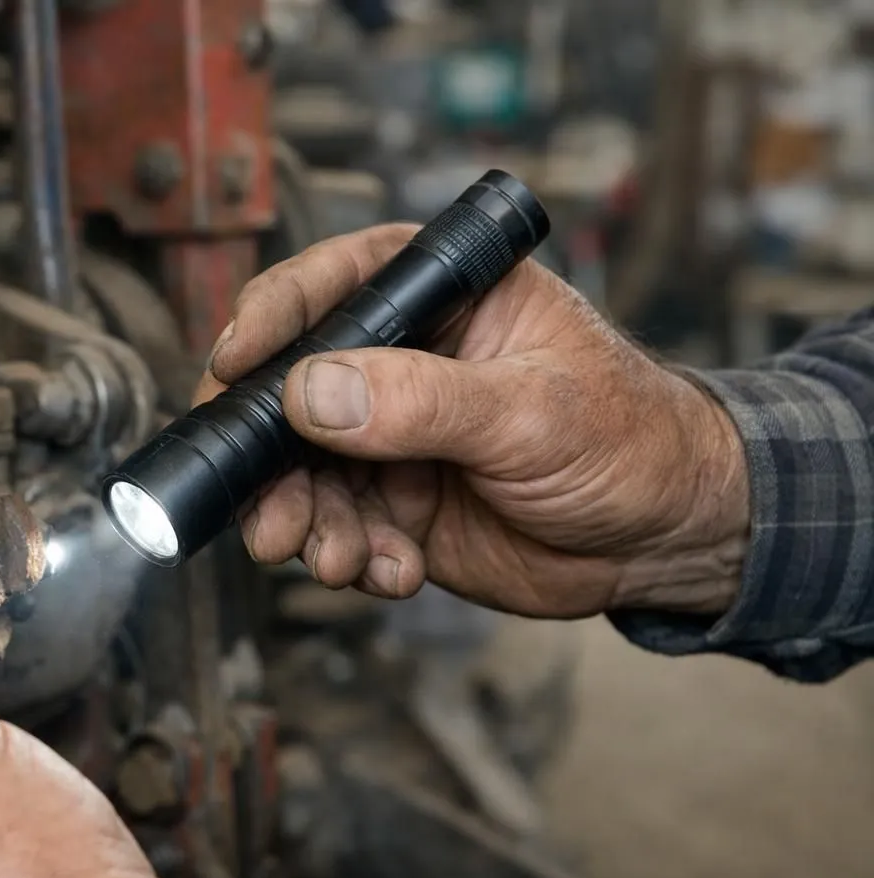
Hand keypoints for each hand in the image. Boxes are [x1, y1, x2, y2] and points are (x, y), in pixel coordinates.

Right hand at [197, 225, 749, 618]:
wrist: (666, 537)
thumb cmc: (628, 438)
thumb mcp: (530, 412)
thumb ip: (422, 401)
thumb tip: (313, 391)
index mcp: (436, 296)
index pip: (327, 286)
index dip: (267, 323)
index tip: (231, 369)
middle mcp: (396, 360)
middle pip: (288, 393)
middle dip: (269, 461)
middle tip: (272, 518)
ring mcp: (387, 436)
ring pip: (300, 473)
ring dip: (306, 523)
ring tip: (339, 559)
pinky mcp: (391, 503)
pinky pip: (337, 529)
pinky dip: (352, 558)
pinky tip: (396, 571)